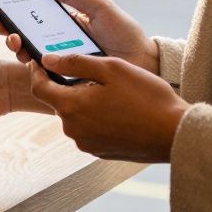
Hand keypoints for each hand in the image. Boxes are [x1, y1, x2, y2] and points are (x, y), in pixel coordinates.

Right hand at [0, 0, 158, 72]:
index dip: (14, 14)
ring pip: (31, 57)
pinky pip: (46, 76)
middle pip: (26, 38)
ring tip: (14, 42)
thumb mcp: (99, 7)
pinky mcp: (68, 81)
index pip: (34, 19)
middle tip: (0, 26)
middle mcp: (60, 45)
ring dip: (17, 48)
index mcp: (65, 25)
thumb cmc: (124, 33)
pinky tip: (30, 60)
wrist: (144, 62)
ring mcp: (63, 64)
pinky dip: (34, 68)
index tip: (0, 8)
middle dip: (8, 31)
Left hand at [28, 53, 188, 162]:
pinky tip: (118, 109)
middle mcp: (73, 130)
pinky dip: (96, 117)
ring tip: (110, 90)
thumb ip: (75, 63)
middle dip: (67, 86)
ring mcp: (86, 143)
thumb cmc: (146, 97)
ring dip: (84, 102)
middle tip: (90, 72)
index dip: (36, 72)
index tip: (39, 61)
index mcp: (72, 107)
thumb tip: (48, 60)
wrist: (174, 133)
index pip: (39, 88)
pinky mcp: (100, 152)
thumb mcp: (111, 69)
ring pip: (75, 115)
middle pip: (59, 102)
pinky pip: (89, 129)